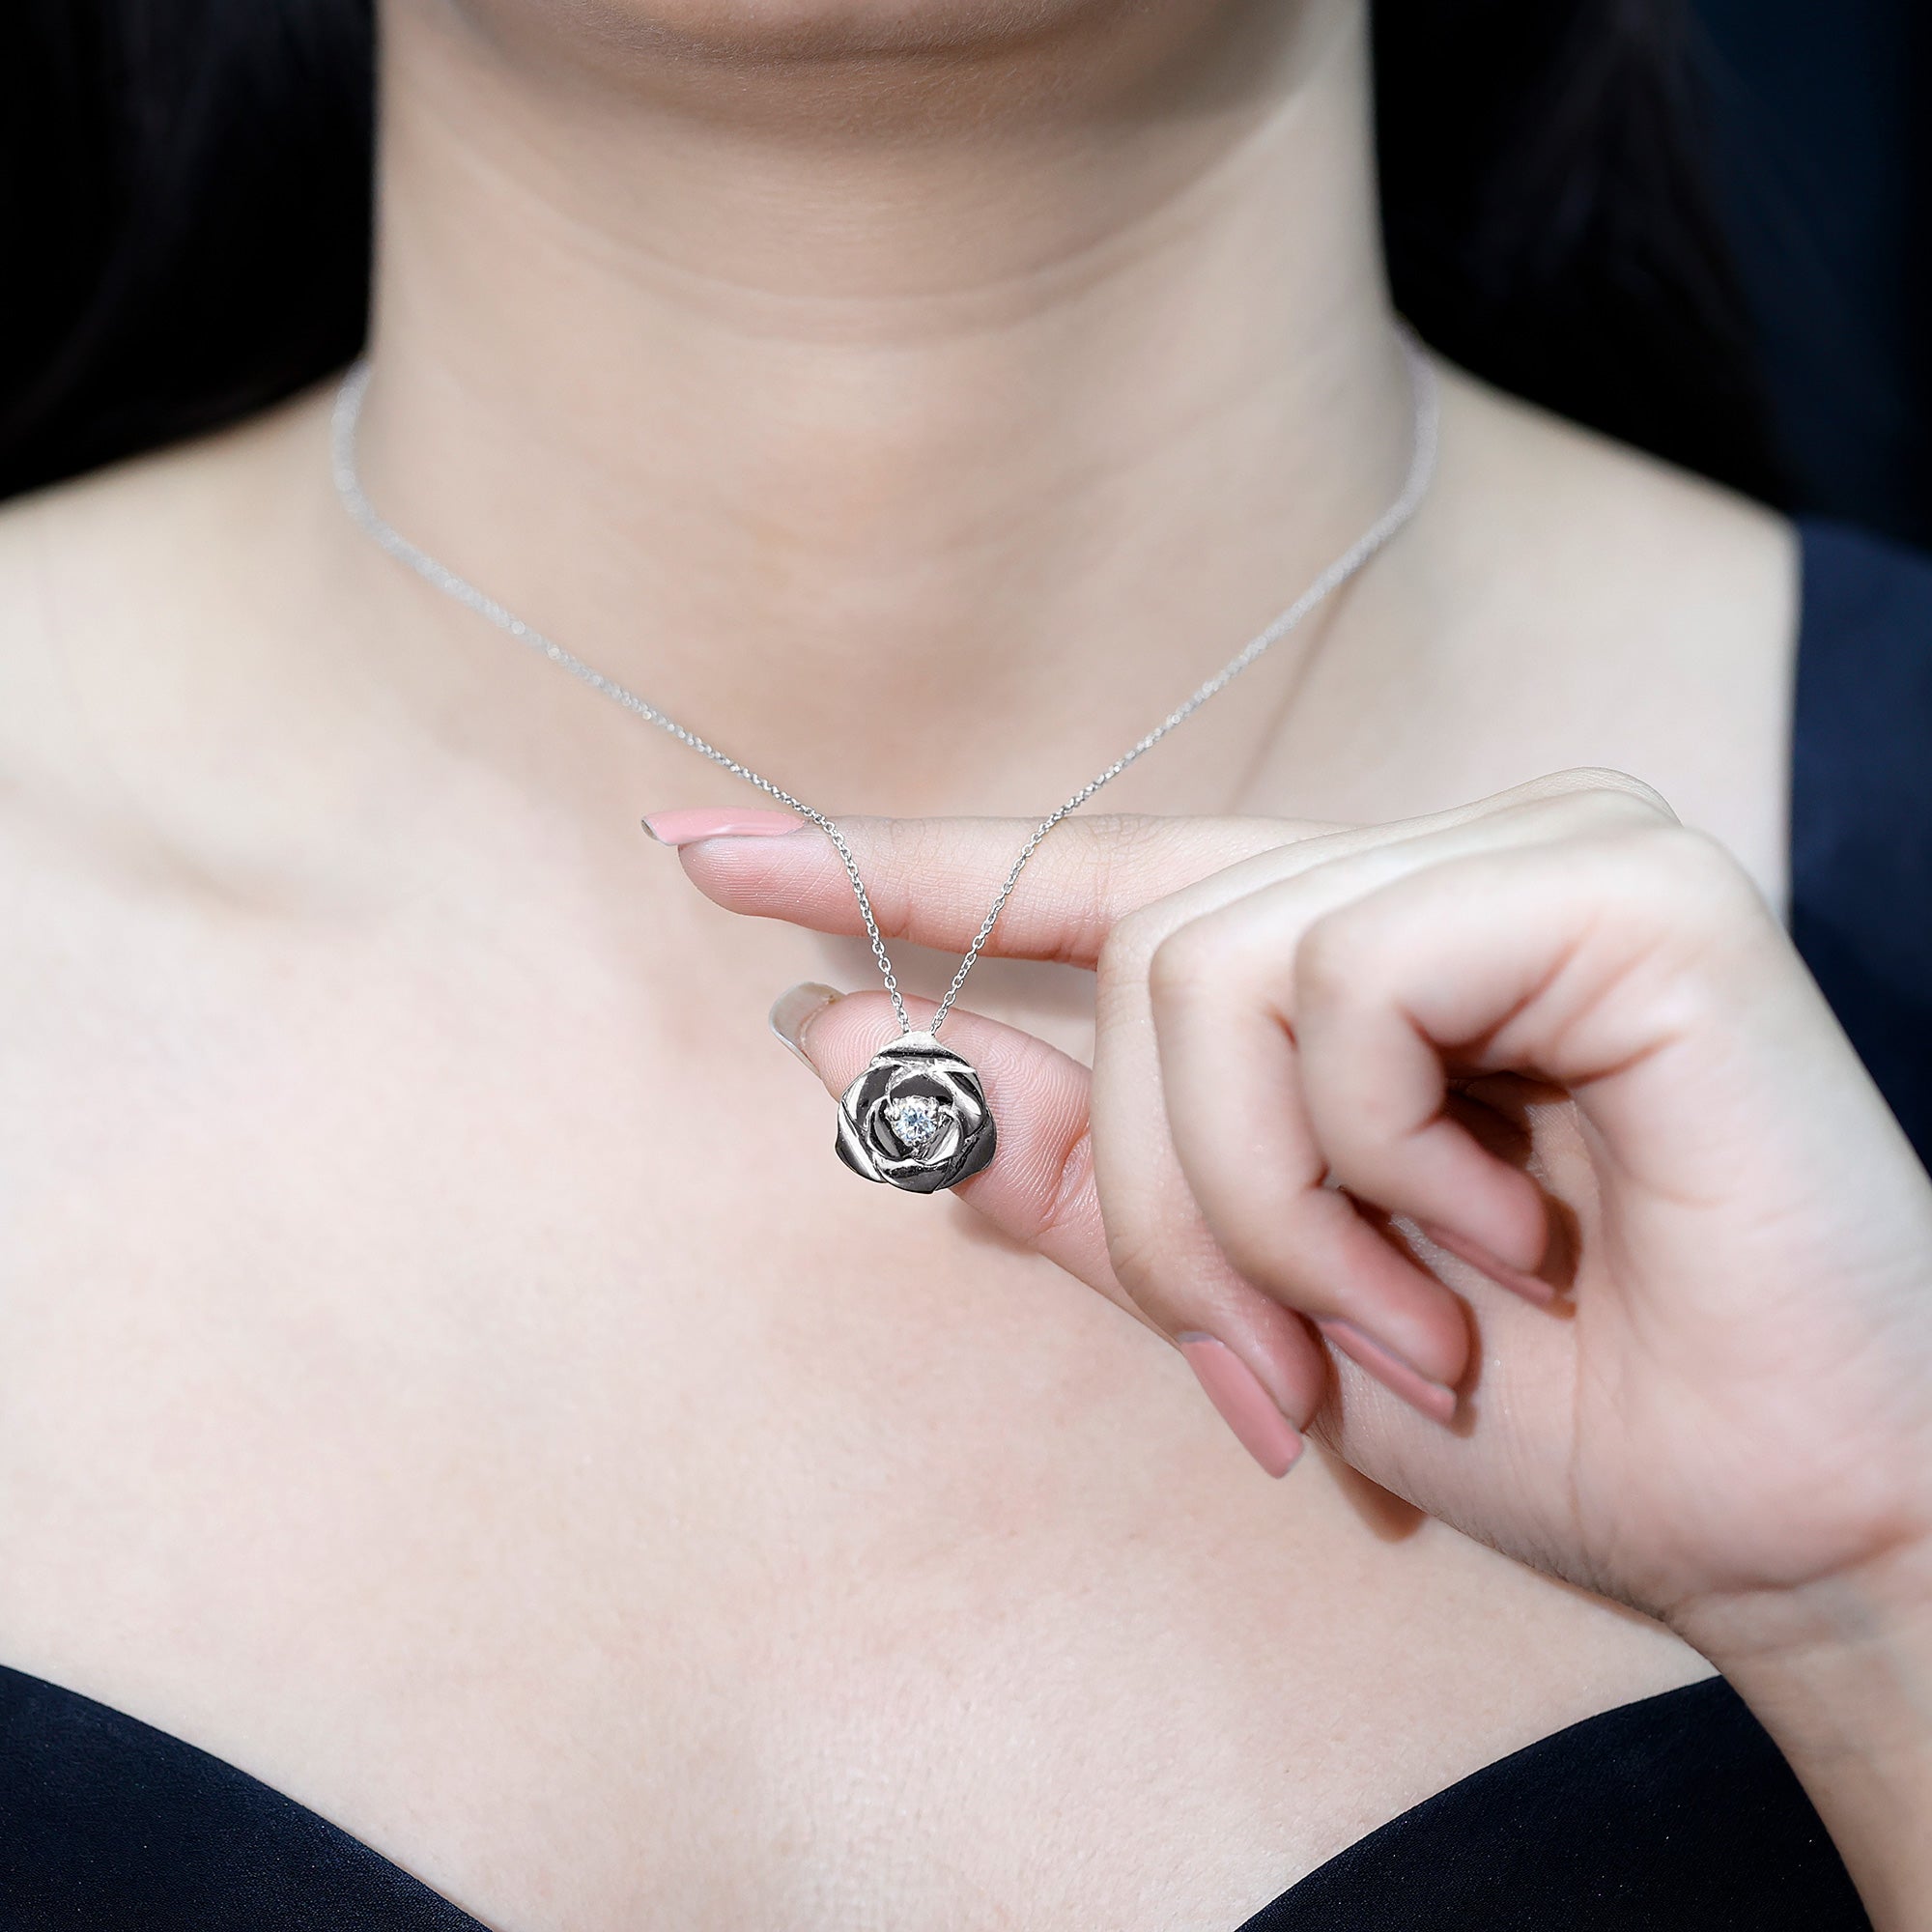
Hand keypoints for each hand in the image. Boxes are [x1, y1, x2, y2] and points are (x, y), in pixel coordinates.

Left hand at [661, 773, 1931, 1904]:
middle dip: (1165, 1208)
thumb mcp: (1233, 1297)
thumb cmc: (1527, 1407)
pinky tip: (1502, 1232)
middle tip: (1277, 1371)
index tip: (694, 853)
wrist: (1776, 1517)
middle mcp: (1428, 864)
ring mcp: (1527, 849)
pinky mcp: (1614, 883)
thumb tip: (839, 1038)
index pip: (1078, 879)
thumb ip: (1053, 1163)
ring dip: (1267, 1208)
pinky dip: (1371, 1157)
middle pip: (1133, 960)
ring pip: (1210, 970)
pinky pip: (1339, 985)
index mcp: (1343, 948)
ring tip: (1403, 1320)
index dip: (884, 870)